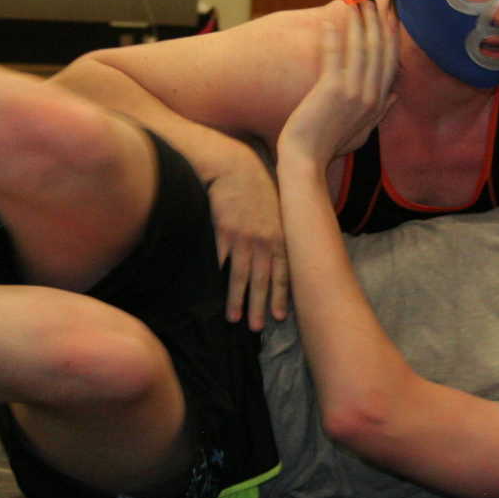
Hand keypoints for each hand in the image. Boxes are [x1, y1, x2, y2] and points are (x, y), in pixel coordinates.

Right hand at [206, 148, 288, 330]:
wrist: (236, 168)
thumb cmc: (258, 188)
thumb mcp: (279, 209)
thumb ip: (283, 234)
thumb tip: (285, 256)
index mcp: (280, 237)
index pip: (283, 273)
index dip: (281, 296)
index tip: (279, 317)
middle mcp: (263, 241)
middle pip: (262, 280)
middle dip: (259, 306)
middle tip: (256, 329)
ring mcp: (242, 239)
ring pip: (240, 276)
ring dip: (237, 300)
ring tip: (234, 319)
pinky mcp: (221, 233)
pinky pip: (220, 262)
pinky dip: (217, 280)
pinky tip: (213, 294)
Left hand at [279, 0, 398, 165]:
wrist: (307, 160)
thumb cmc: (329, 147)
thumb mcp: (362, 132)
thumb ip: (381, 111)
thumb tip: (395, 94)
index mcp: (377, 103)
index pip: (390, 63)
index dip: (391, 38)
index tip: (390, 18)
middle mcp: (370, 95)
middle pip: (379, 51)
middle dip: (377, 23)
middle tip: (374, 1)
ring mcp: (352, 92)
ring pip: (360, 49)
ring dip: (358, 23)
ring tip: (355, 3)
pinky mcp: (332, 89)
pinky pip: (334, 55)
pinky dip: (333, 36)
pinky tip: (329, 21)